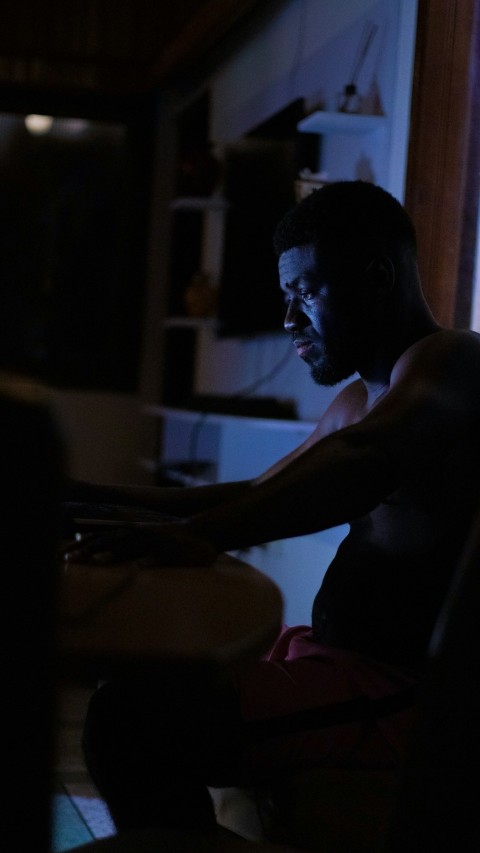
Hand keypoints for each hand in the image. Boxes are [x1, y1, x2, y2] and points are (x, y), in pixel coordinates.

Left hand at [61, 523, 217, 566]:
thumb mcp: (145, 538)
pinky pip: (158, 557)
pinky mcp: (172, 551)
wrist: (204, 531)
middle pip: (110, 541)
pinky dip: (147, 562)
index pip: (102, 536)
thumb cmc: (171, 539)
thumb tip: (101, 551)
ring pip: (131, 547)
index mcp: (132, 532)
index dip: (83, 545)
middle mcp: (140, 534)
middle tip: (71, 559)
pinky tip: (137, 569)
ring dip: (113, 553)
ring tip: (97, 562)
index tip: (65, 555)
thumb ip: (125, 543)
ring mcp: (155, 542)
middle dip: (89, 550)